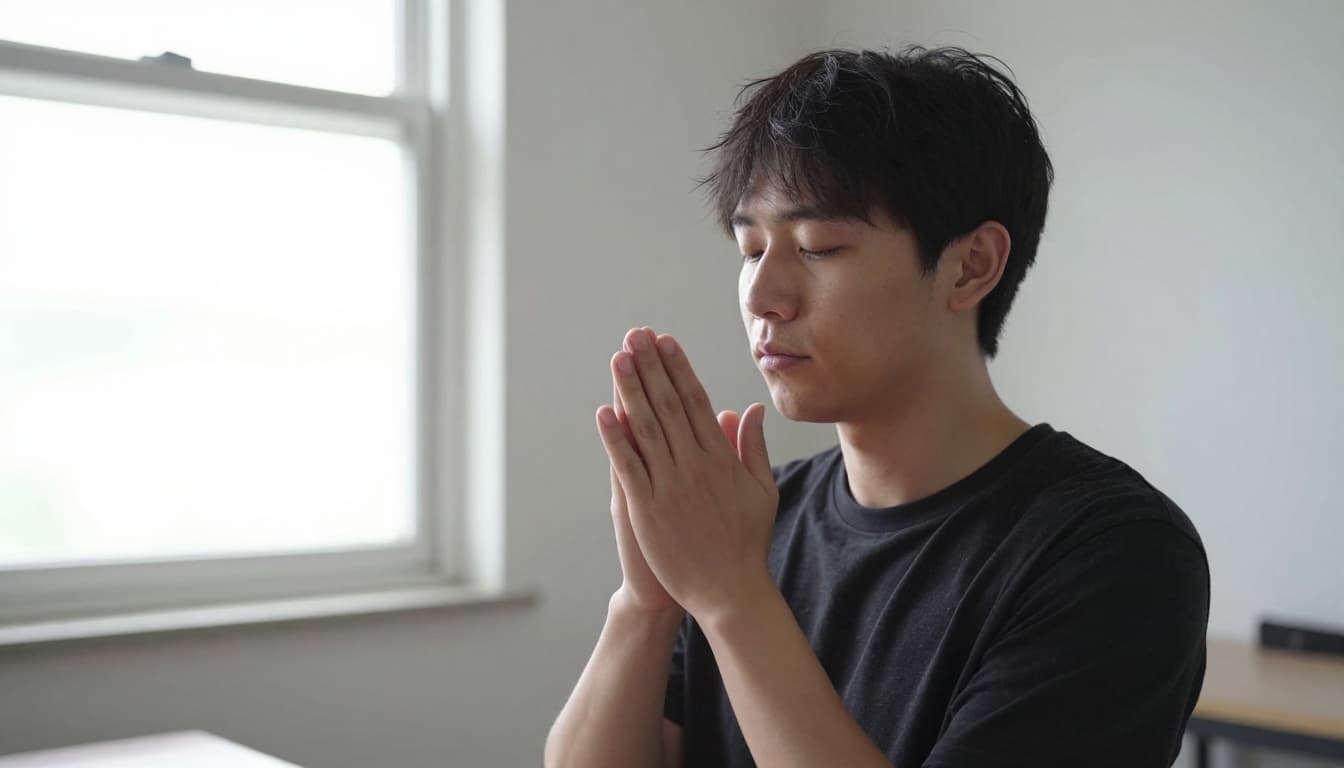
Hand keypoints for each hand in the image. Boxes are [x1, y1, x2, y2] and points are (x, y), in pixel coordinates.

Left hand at [606, 367, 747, 616]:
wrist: (729, 592)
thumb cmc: (747, 542)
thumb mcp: (762, 491)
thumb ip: (754, 447)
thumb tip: (752, 408)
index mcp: (722, 459)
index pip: (696, 402)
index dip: (679, 369)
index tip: (666, 342)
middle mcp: (695, 466)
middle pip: (668, 406)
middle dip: (651, 367)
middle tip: (637, 335)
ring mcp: (669, 487)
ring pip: (646, 429)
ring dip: (630, 390)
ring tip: (618, 359)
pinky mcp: (647, 509)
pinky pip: (628, 466)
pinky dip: (615, 438)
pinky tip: (604, 412)